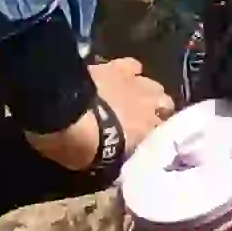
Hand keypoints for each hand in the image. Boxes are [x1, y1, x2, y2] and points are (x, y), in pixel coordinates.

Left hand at [25, 52, 174, 173]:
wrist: (66, 111)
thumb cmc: (80, 145)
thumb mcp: (98, 164)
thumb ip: (114, 161)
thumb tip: (117, 163)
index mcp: (146, 134)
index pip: (161, 137)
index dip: (154, 139)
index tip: (147, 144)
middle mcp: (149, 107)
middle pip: (166, 106)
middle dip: (158, 112)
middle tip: (142, 121)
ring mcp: (136, 84)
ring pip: (155, 86)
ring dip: (148, 93)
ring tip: (136, 100)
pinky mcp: (119, 67)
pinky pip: (133, 66)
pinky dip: (131, 72)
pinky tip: (124, 77)